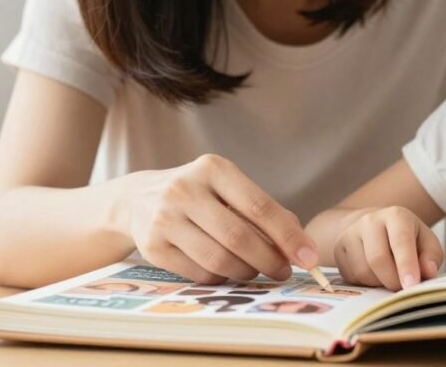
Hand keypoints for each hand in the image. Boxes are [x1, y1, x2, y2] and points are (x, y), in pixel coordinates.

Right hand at [125, 154, 317, 283]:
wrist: (137, 199)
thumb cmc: (199, 195)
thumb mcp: (228, 187)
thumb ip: (263, 210)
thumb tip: (299, 245)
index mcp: (213, 169)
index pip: (259, 207)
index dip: (288, 236)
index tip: (308, 257)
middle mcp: (185, 190)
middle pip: (240, 237)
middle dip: (270, 260)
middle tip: (283, 271)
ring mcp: (165, 219)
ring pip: (219, 260)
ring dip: (246, 272)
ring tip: (254, 270)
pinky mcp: (152, 247)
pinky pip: (199, 273)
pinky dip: (221, 277)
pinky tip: (225, 270)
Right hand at [334, 206, 443, 290]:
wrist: (375, 229)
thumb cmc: (407, 238)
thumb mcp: (426, 242)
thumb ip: (431, 257)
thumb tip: (428, 272)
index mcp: (396, 215)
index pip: (400, 241)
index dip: (406, 265)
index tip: (411, 285)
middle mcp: (370, 221)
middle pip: (378, 259)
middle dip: (392, 281)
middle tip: (403, 289)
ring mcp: (350, 234)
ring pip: (362, 271)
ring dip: (379, 284)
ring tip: (389, 278)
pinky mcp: (338, 249)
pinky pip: (351, 277)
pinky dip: (365, 284)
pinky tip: (375, 276)